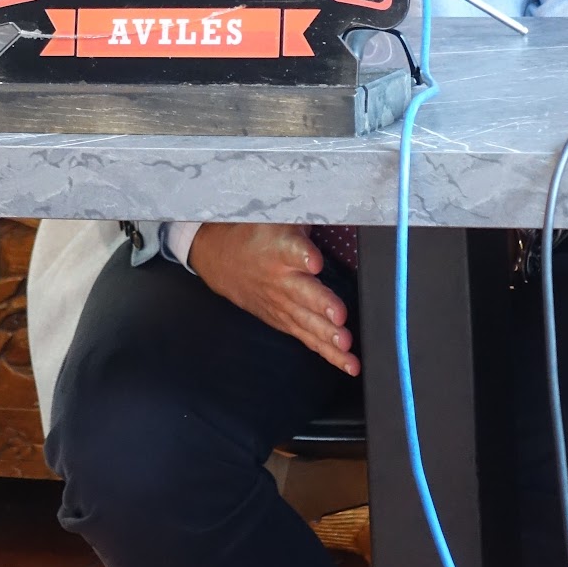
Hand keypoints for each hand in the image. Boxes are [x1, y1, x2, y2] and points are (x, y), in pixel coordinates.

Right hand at [188, 223, 359, 375]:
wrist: (220, 259)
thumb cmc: (256, 233)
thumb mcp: (277, 214)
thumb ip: (309, 212)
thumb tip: (343, 204)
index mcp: (280, 246)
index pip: (291, 249)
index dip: (303, 255)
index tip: (314, 260)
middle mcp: (281, 278)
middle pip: (302, 293)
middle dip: (321, 306)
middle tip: (340, 318)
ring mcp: (281, 303)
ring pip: (306, 322)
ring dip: (327, 336)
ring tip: (347, 348)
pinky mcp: (283, 320)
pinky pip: (307, 338)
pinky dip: (327, 353)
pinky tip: (347, 363)